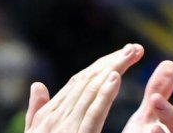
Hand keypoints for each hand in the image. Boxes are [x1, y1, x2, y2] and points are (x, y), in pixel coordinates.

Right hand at [25, 44, 143, 132]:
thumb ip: (37, 111)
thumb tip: (37, 84)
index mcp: (50, 115)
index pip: (78, 83)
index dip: (100, 66)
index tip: (121, 54)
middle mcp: (56, 115)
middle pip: (86, 82)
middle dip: (112, 62)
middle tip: (135, 48)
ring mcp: (64, 126)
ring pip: (90, 92)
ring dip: (112, 70)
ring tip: (130, 55)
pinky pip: (92, 113)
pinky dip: (103, 94)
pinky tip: (115, 78)